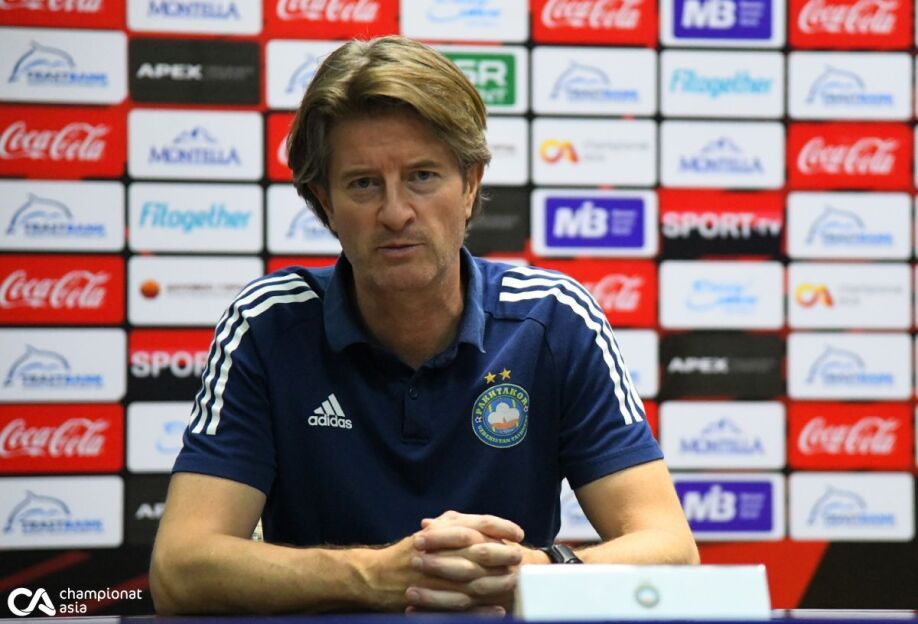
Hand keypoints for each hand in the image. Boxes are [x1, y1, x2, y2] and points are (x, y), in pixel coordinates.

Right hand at [358, 515, 520, 613]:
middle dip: (503, 553)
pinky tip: (498, 610)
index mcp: (440, 532)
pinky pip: (462, 606)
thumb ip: (452, 524)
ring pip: (474, 579)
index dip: (500, 527)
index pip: (476, 524)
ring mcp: (436, 576)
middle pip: (479, 551)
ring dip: (497, 581)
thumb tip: (482, 523)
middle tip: (520, 557)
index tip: (518, 532)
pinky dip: (481, 609)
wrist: (376, 576)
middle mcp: (439, 551)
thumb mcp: (429, 532)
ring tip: (515, 583)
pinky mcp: (432, 599)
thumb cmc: (407, 552)